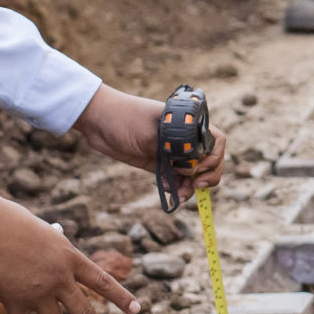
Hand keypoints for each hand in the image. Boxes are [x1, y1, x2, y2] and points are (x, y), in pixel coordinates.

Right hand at [0, 192, 140, 313]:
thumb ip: (55, 241)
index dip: (121, 297)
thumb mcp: (45, 231)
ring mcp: (38, 293)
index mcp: (70, 258)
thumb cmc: (13, 221)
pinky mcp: (15, 301)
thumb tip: (60, 233)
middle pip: (85, 313)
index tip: (137, 310)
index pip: (102, 281)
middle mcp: (59, 279)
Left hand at [70, 84, 231, 190]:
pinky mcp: (159, 162)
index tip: (200, 170)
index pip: (216, 141)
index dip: (214, 158)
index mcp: (187, 122)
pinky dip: (177, 188)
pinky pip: (176, 179)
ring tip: (182, 195)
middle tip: (196, 186)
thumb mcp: (148, 132)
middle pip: (209, 159)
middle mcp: (183, 137)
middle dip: (207, 175)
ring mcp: (172, 150)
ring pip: (193, 173)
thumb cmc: (124, 118)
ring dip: (191, 186)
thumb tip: (189, 167)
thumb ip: (170, 148)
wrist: (97, 120)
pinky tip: (169, 192)